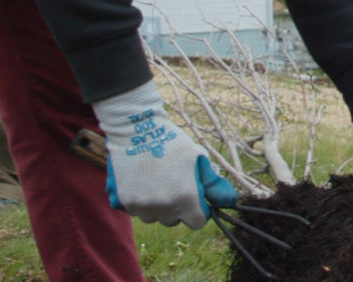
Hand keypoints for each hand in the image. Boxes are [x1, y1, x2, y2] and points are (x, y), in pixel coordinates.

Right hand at [93, 80, 237, 227]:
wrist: (136, 130)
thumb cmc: (173, 143)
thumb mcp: (199, 159)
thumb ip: (214, 184)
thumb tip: (230, 202)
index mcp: (186, 197)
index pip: (197, 222)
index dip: (199, 210)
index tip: (194, 198)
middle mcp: (163, 206)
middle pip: (174, 220)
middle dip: (177, 207)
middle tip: (173, 184)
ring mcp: (141, 206)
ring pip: (154, 218)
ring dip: (158, 207)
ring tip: (157, 182)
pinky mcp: (123, 202)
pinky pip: (136, 211)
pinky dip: (140, 202)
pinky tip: (141, 182)